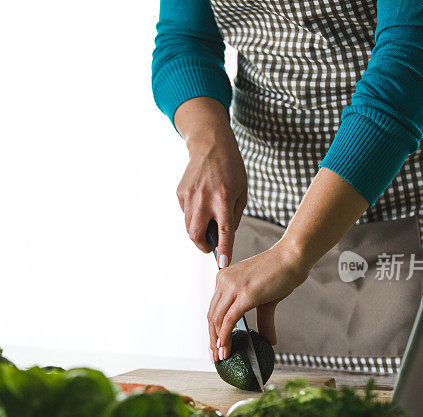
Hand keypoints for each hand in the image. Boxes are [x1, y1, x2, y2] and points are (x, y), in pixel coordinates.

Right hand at [174, 98, 247, 266]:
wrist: (211, 145)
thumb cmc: (231, 169)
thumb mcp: (242, 192)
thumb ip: (233, 216)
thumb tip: (224, 235)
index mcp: (224, 199)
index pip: (224, 231)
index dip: (224, 250)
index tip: (223, 264)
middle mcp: (204, 198)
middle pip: (195, 234)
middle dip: (201, 245)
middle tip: (208, 245)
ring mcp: (189, 195)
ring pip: (188, 225)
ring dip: (196, 230)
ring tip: (206, 222)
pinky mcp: (180, 192)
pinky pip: (185, 212)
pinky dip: (192, 215)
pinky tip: (200, 203)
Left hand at [207, 167, 370, 361]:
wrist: (292, 258)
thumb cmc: (281, 273)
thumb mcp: (265, 299)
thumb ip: (262, 321)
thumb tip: (268, 340)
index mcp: (224, 278)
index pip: (213, 308)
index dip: (213, 329)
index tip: (215, 345)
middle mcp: (224, 280)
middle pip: (211, 315)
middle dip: (212, 338)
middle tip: (216, 356)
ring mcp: (233, 286)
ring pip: (216, 319)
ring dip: (217, 341)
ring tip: (222, 356)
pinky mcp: (244, 294)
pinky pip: (228, 320)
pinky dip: (225, 336)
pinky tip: (226, 347)